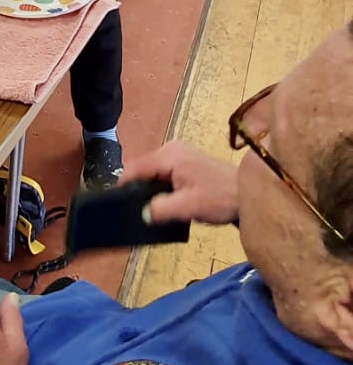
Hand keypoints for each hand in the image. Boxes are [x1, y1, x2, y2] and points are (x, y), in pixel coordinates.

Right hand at [121, 141, 238, 226]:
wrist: (249, 194)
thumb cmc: (221, 198)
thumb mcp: (190, 206)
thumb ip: (162, 209)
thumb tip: (142, 214)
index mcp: (169, 156)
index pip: (134, 167)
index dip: (123, 185)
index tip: (117, 204)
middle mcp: (170, 150)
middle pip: (141, 169)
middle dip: (137, 189)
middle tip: (135, 211)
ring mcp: (177, 155)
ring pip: (151, 173)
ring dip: (149, 191)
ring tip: (148, 210)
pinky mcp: (183, 163)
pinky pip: (161, 175)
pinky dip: (159, 188)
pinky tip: (163, 203)